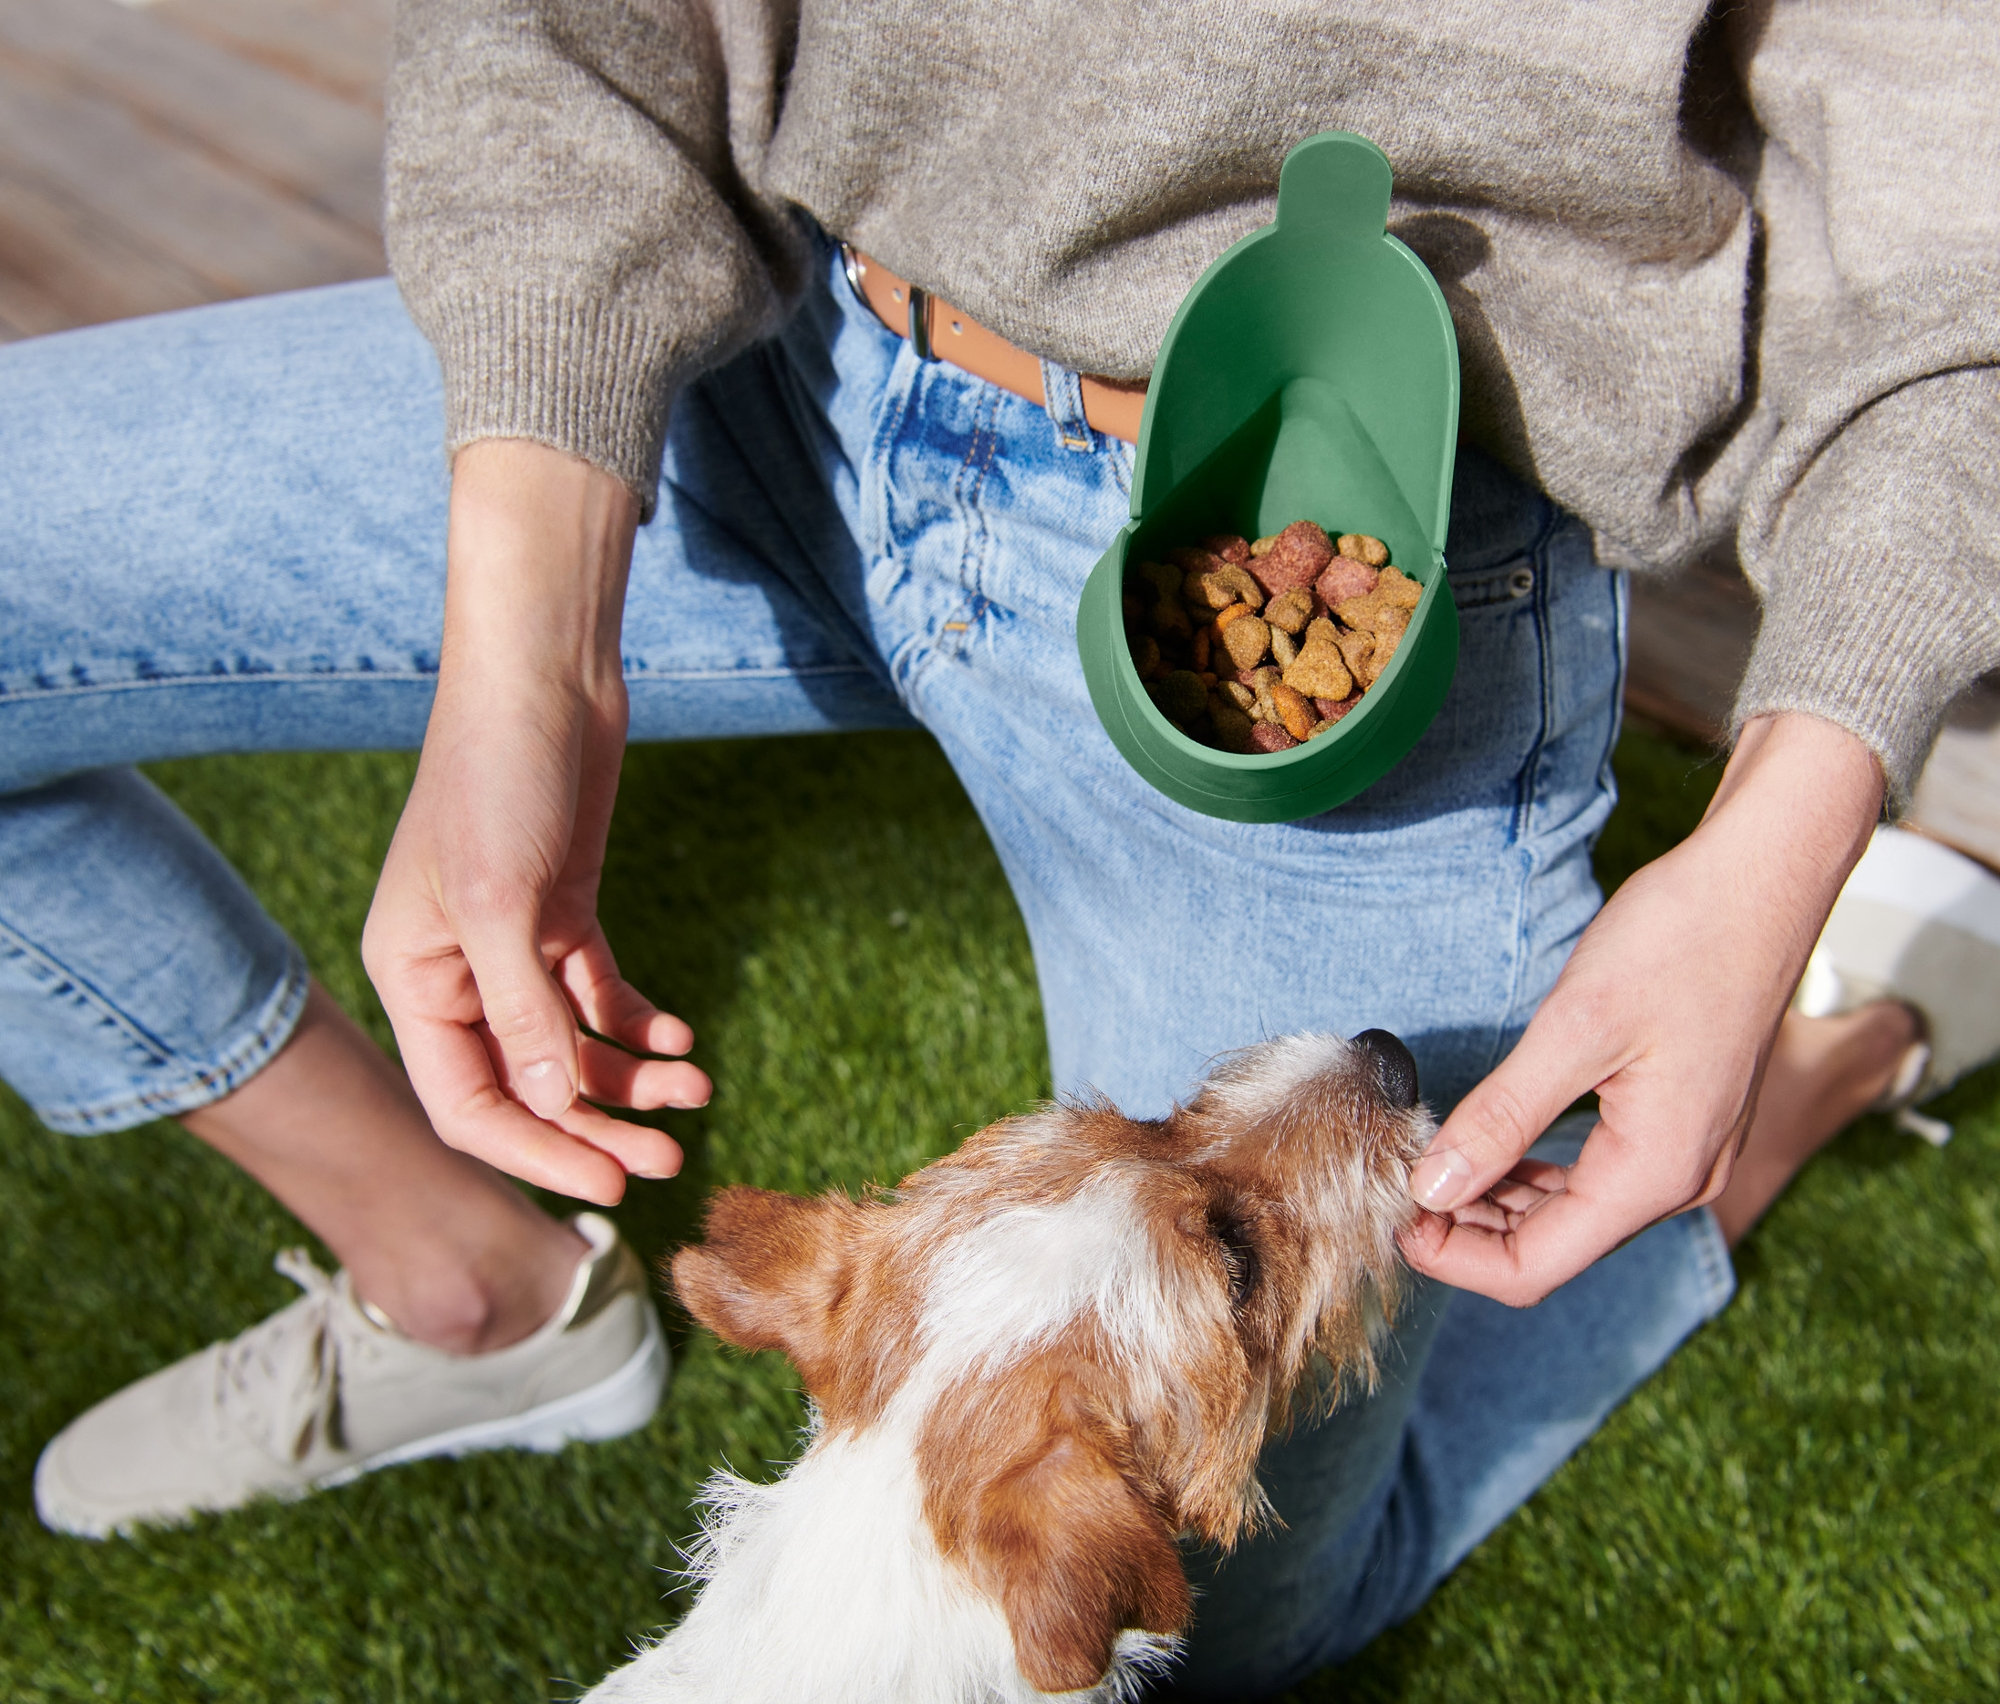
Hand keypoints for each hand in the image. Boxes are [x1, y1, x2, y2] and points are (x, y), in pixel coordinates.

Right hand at [362, 440, 709, 1202]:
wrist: (543, 676)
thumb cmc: (497, 776)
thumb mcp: (503, 903)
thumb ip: (521, 1011)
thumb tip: (545, 1109)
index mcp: (413, 979)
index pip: (468, 1105)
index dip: (536, 1154)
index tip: (611, 1185)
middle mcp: (458, 974)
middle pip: (526, 1088)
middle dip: (596, 1128)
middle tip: (670, 1161)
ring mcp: (515, 946)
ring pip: (571, 1047)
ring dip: (630, 1079)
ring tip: (697, 1090)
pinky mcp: (564, 915)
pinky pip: (599, 997)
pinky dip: (639, 1024)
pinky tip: (681, 1040)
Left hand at [1399, 712, 1882, 1304]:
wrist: (1764, 880)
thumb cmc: (1681, 940)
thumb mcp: (1575, 1027)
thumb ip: (1502, 1118)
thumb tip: (1432, 1187)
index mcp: (1655, 1173)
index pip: (1535, 1267)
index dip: (1453, 1257)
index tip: (1390, 1216)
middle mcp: (1679, 1180)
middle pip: (1551, 1248)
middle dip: (1466, 1229)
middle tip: (1396, 1180)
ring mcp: (1685, 1154)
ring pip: (1570, 1214)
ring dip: (1496, 1200)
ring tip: (1430, 1158)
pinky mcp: (1679, 1122)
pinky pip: (1595, 1175)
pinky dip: (1535, 1169)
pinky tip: (1490, 1139)